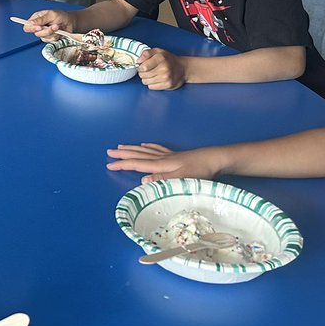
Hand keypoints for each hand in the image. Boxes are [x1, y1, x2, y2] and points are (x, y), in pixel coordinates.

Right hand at [24, 9, 75, 42]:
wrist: (71, 22)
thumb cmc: (62, 16)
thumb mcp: (51, 15)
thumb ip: (41, 19)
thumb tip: (31, 22)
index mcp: (37, 19)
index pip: (27, 26)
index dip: (31, 28)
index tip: (39, 27)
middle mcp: (39, 26)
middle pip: (36, 33)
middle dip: (46, 31)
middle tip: (54, 26)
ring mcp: (44, 33)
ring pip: (43, 38)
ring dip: (52, 33)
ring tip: (58, 27)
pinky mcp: (50, 38)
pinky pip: (50, 41)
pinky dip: (55, 37)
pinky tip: (59, 32)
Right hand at [106, 141, 222, 181]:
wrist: (216, 159)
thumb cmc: (201, 171)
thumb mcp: (182, 179)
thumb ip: (162, 180)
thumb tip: (142, 180)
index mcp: (161, 165)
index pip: (137, 164)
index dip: (122, 164)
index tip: (109, 164)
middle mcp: (162, 158)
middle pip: (138, 155)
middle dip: (123, 154)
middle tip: (109, 152)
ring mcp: (169, 155)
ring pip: (145, 150)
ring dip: (132, 149)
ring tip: (121, 147)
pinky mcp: (176, 155)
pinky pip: (157, 149)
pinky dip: (148, 147)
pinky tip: (145, 145)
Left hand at [135, 47, 184, 89]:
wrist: (183, 68)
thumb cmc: (168, 59)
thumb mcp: (158, 51)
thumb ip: (146, 53)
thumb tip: (138, 61)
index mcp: (161, 58)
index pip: (143, 67)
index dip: (140, 67)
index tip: (142, 66)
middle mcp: (164, 68)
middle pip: (143, 75)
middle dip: (142, 73)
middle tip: (148, 70)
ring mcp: (166, 78)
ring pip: (146, 82)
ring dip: (147, 79)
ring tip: (153, 74)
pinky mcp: (168, 85)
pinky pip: (151, 87)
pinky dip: (152, 84)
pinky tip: (157, 79)